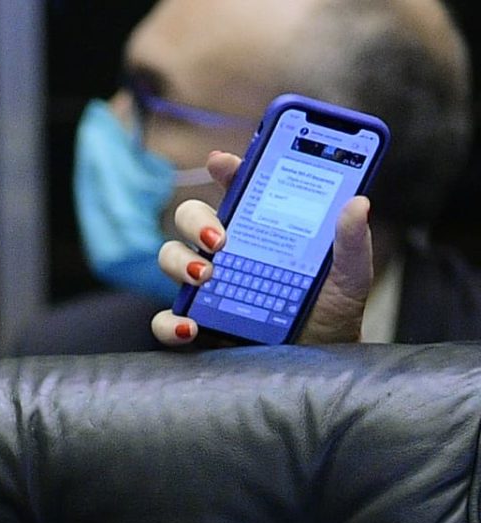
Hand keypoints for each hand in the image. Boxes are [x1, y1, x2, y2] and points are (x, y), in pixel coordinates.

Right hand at [150, 150, 373, 347]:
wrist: (319, 358)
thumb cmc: (332, 310)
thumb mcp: (351, 273)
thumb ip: (352, 241)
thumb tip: (357, 203)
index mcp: (260, 227)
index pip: (237, 187)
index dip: (226, 169)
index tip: (223, 162)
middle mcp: (226, 251)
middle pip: (191, 217)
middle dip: (196, 220)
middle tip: (220, 239)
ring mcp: (207, 285)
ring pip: (170, 257)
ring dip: (180, 263)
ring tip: (207, 277)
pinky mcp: (197, 323)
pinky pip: (167, 318)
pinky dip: (171, 322)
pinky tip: (191, 326)